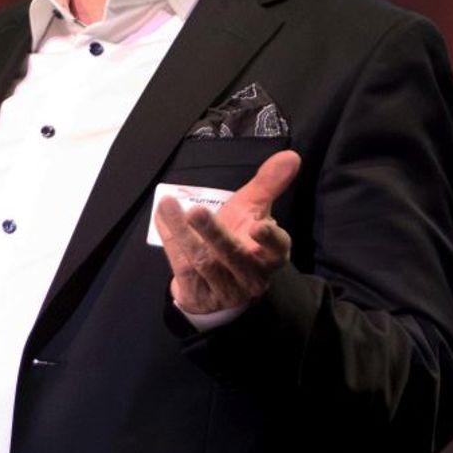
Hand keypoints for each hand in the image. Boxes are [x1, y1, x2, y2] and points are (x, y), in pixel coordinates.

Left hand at [154, 149, 299, 314]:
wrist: (216, 283)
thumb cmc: (239, 239)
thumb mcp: (253, 210)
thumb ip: (268, 185)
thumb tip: (291, 155)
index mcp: (270, 257)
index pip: (277, 250)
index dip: (269, 239)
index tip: (258, 226)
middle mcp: (251, 277)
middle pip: (233, 256)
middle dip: (214, 234)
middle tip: (196, 211)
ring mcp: (224, 290)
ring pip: (203, 262)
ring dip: (184, 233)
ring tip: (169, 205)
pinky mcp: (200, 297)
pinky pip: (182, 268)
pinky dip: (171, 241)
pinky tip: (161, 217)